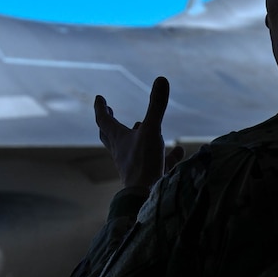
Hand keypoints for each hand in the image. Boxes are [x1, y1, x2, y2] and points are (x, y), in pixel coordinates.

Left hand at [95, 76, 174, 193]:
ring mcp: (132, 165)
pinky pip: (155, 163)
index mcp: (118, 140)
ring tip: (140, 127)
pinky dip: (164, 155)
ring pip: (130, 149)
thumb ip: (156, 106)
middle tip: (108, 113)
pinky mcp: (145, 177)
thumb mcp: (152, 130)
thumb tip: (161, 79)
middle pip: (109, 136)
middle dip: (108, 123)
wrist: (145, 197)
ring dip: (135, 137)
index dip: (101, 108)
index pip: (103, 120)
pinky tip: (178, 151)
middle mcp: (121, 152)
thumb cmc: (143, 163)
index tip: (100, 98)